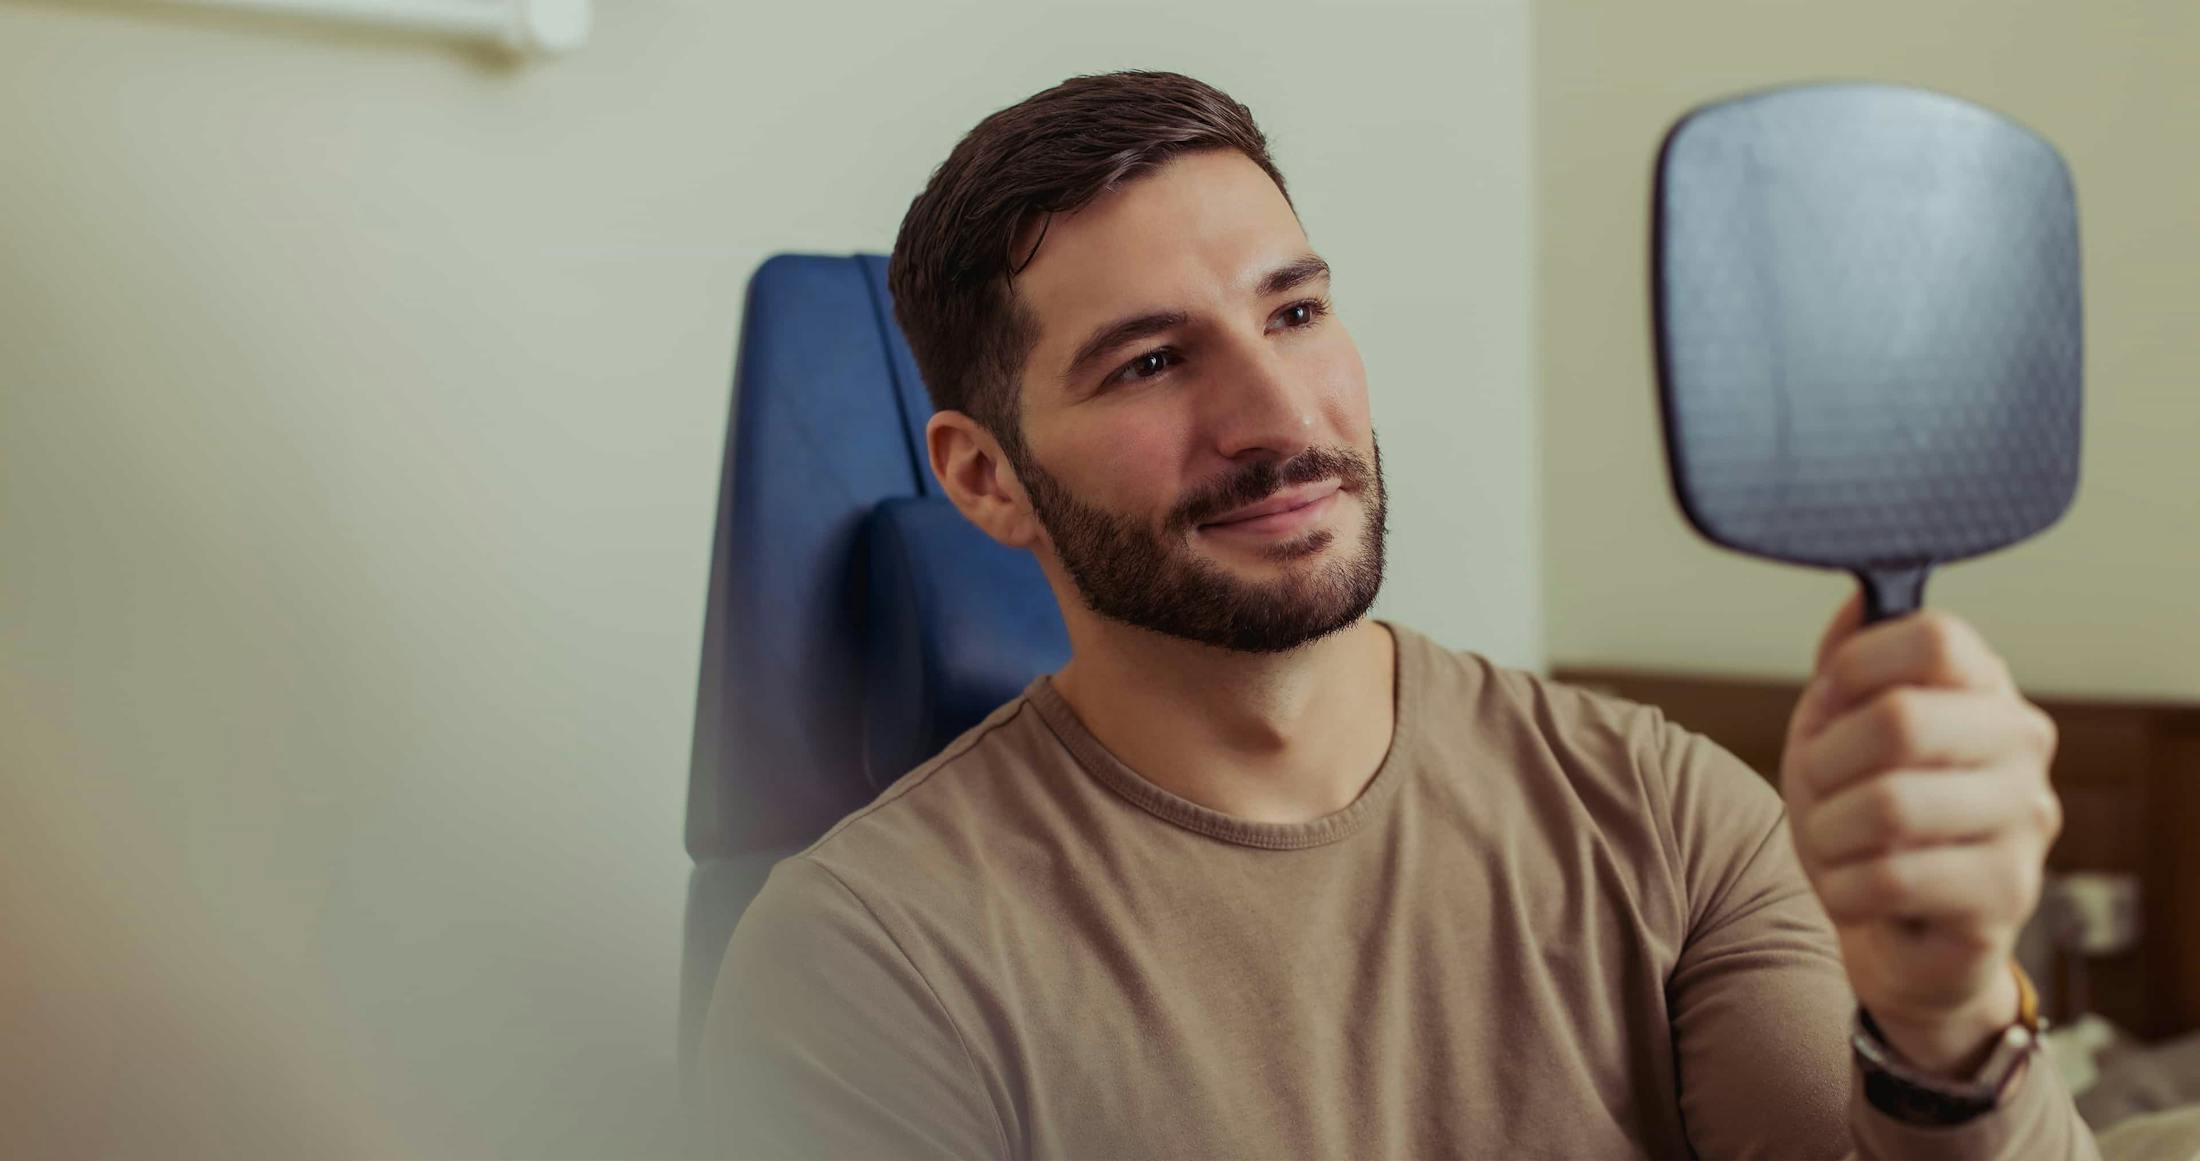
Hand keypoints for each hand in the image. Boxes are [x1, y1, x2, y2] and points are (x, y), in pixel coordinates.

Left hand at [1781, 593, 2062, 1076]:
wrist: (1899, 932)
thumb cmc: (1863, 814)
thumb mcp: (1837, 727)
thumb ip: (1848, 661)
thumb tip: (1859, 597)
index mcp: (1983, 686)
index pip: (1934, 637)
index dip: (1855, 668)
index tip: (1831, 703)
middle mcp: (2021, 742)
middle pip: (1900, 721)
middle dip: (1825, 761)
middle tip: (1821, 788)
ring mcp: (2024, 819)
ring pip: (1889, 807)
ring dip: (1827, 831)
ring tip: (1834, 844)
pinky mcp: (2007, 894)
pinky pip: (1890, 878)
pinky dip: (1842, 887)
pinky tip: (1853, 890)